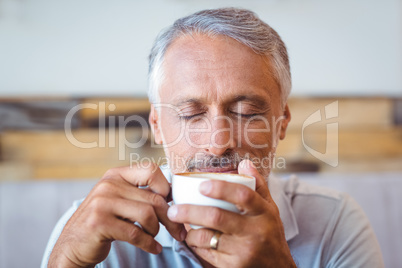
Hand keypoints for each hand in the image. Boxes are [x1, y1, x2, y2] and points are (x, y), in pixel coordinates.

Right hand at [48, 164, 185, 267]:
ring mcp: (101, 203)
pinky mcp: (99, 223)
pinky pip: (135, 233)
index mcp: (115, 175)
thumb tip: (174, 195)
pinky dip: (148, 243)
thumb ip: (141, 194)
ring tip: (155, 237)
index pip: (150, 170)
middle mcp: (108, 185)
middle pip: (154, 198)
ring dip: (156, 230)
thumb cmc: (104, 222)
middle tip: (179, 232)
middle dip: (170, 218)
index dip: (165, 187)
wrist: (73, 245)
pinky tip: (153, 248)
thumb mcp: (119, 200)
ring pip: (147, 215)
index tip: (170, 204)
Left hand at [167, 160, 295, 267]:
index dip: (220, 188)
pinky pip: (206, 254)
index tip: (201, 186)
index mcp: (264, 212)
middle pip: (217, 217)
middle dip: (190, 212)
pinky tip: (194, 240)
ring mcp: (243, 251)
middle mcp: (255, 232)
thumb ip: (257, 186)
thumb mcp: (270, 209)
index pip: (243, 195)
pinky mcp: (233, 266)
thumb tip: (244, 163)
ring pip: (206, 238)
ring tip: (183, 225)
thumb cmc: (270, 233)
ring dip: (190, 231)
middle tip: (173, 209)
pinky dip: (196, 246)